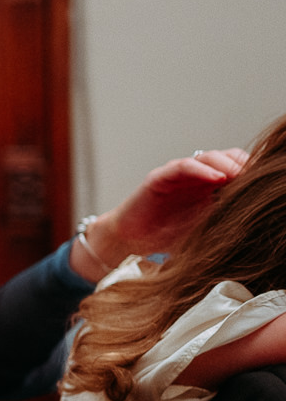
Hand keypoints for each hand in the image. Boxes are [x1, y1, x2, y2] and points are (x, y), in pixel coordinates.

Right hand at [81, 148, 247, 275]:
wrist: (130, 243)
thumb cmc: (167, 239)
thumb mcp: (208, 231)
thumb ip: (228, 221)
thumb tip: (261, 223)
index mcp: (213, 188)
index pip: (241, 169)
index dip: (256, 173)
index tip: (272, 183)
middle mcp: (198, 177)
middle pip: (230, 158)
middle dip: (247, 165)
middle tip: (261, 178)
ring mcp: (179, 175)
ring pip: (209, 157)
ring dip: (228, 164)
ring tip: (242, 175)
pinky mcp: (160, 177)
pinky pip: (183, 166)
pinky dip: (201, 169)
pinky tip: (216, 177)